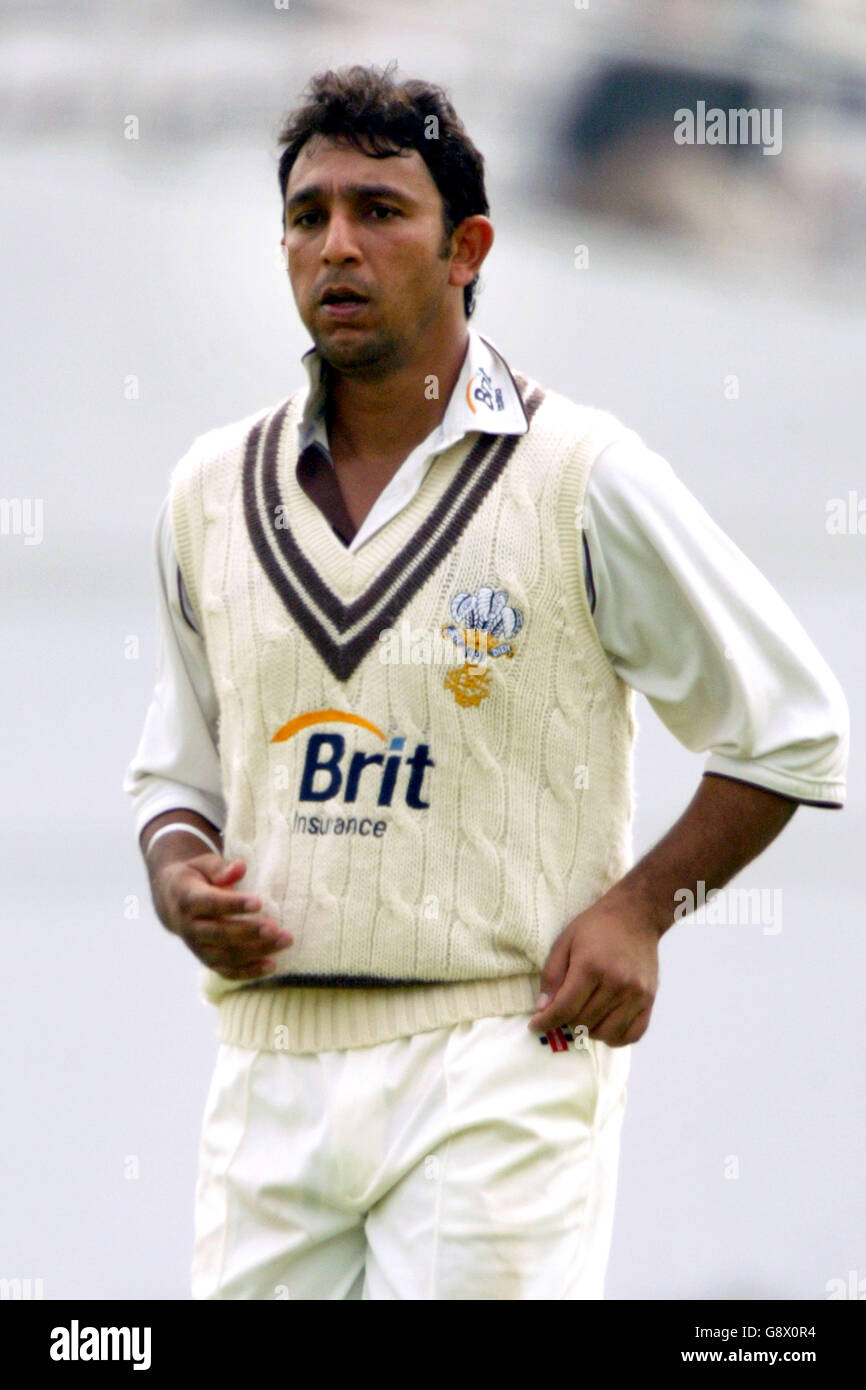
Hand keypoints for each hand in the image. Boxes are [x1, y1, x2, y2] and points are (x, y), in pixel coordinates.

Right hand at [151, 853, 291, 980]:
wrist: (173, 902)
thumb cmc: (196, 878)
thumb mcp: (203, 865)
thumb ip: (220, 868)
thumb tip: (240, 867)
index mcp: (187, 900)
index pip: (211, 904)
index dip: (234, 904)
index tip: (259, 902)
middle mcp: (190, 928)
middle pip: (220, 933)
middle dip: (250, 932)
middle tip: (276, 928)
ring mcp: (197, 948)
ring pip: (226, 955)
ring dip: (257, 951)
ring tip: (285, 941)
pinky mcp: (207, 961)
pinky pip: (227, 971)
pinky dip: (249, 972)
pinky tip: (272, 965)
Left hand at [529, 893, 659, 1046]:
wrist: (636, 915)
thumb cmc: (596, 927)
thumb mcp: (565, 942)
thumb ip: (552, 976)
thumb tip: (543, 1009)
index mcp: (591, 967)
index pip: (565, 1009)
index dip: (546, 1021)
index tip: (535, 1025)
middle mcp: (617, 983)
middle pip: (583, 1022)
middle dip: (565, 1021)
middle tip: (562, 1011)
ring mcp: (636, 994)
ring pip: (605, 1034)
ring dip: (588, 1030)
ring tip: (583, 1016)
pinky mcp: (649, 1000)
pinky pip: (632, 1035)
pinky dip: (614, 1037)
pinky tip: (604, 1025)